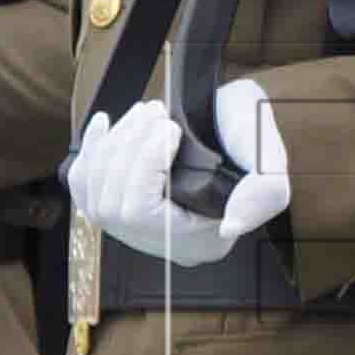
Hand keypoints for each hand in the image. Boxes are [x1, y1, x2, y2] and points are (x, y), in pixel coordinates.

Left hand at [66, 81, 292, 265]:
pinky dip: (89, 153)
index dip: (144, 167)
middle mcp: (162, 244)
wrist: (230, 125)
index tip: (171, 127)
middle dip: (128, 149)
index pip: (143, 216)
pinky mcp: (115, 205)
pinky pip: (84, 190)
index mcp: (200, 240)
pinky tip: (105, 125)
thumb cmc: (247, 140)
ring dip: (113, 145)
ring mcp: (134, 228)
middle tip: (156, 110)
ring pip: (96, 199)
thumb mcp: (270, 159)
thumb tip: (229, 227)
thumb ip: (264, 191)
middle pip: (113, 208)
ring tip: (144, 113)